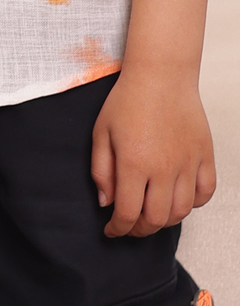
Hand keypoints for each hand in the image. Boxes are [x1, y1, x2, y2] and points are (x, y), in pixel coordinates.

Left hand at [91, 64, 215, 236]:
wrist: (160, 75)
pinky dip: (193, 203)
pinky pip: (205, 193)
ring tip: (152, 214)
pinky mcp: (205, 156)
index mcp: (134, 163)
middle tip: (130, 226)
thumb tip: (106, 202)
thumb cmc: (128, 100)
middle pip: (156, 219)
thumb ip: (101, 171)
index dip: (118, 229)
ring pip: (182, 211)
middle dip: (140, 230)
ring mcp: (188, 164)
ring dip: (165, 220)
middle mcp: (164, 168)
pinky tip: (178, 199)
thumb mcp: (101, 133)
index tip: (112, 230)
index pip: (127, 213)